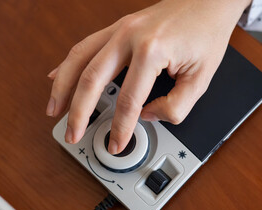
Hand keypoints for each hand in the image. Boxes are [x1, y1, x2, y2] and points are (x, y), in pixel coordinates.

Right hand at [46, 0, 251, 153]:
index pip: (128, 100)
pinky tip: (57, 77)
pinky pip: (85, 46)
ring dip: (62, 87)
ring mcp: (121, 29)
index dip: (120, 127)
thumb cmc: (206, 33)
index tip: (116, 143)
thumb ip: (176, 106)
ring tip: (54, 110)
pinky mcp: (119, 27)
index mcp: (152, 50)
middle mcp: (129, 36)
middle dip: (78, 112)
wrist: (208, 2)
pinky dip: (69, 64)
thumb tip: (148, 116)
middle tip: (72, 134)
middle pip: (91, 79)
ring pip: (79, 59)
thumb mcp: (201, 78)